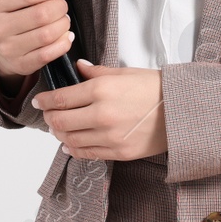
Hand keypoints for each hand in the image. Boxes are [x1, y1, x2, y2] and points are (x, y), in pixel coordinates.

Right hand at [0, 0, 71, 93]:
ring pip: (47, 34)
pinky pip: (49, 54)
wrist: (0, 49)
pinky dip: (63, 43)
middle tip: (61, 5)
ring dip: (63, 24)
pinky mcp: (22, 64)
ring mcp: (9, 49)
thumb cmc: (5, 13)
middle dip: (59, 7)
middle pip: (41, 14)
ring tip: (63, 19)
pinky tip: (64, 36)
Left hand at [34, 58, 166, 160]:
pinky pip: (87, 154)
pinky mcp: (118, 152)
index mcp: (101, 90)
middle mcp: (102, 114)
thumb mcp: (124, 73)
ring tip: (58, 128)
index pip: (61, 98)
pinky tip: (69, 144)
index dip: (45, 101)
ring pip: (70, 139)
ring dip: (59, 134)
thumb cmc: (155, 89)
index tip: (39, 101)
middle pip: (61, 121)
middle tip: (48, 114)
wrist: (181, 111)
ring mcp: (109, 136)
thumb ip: (96, 73)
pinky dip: (73, 149)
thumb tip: (78, 68)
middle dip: (49, 118)